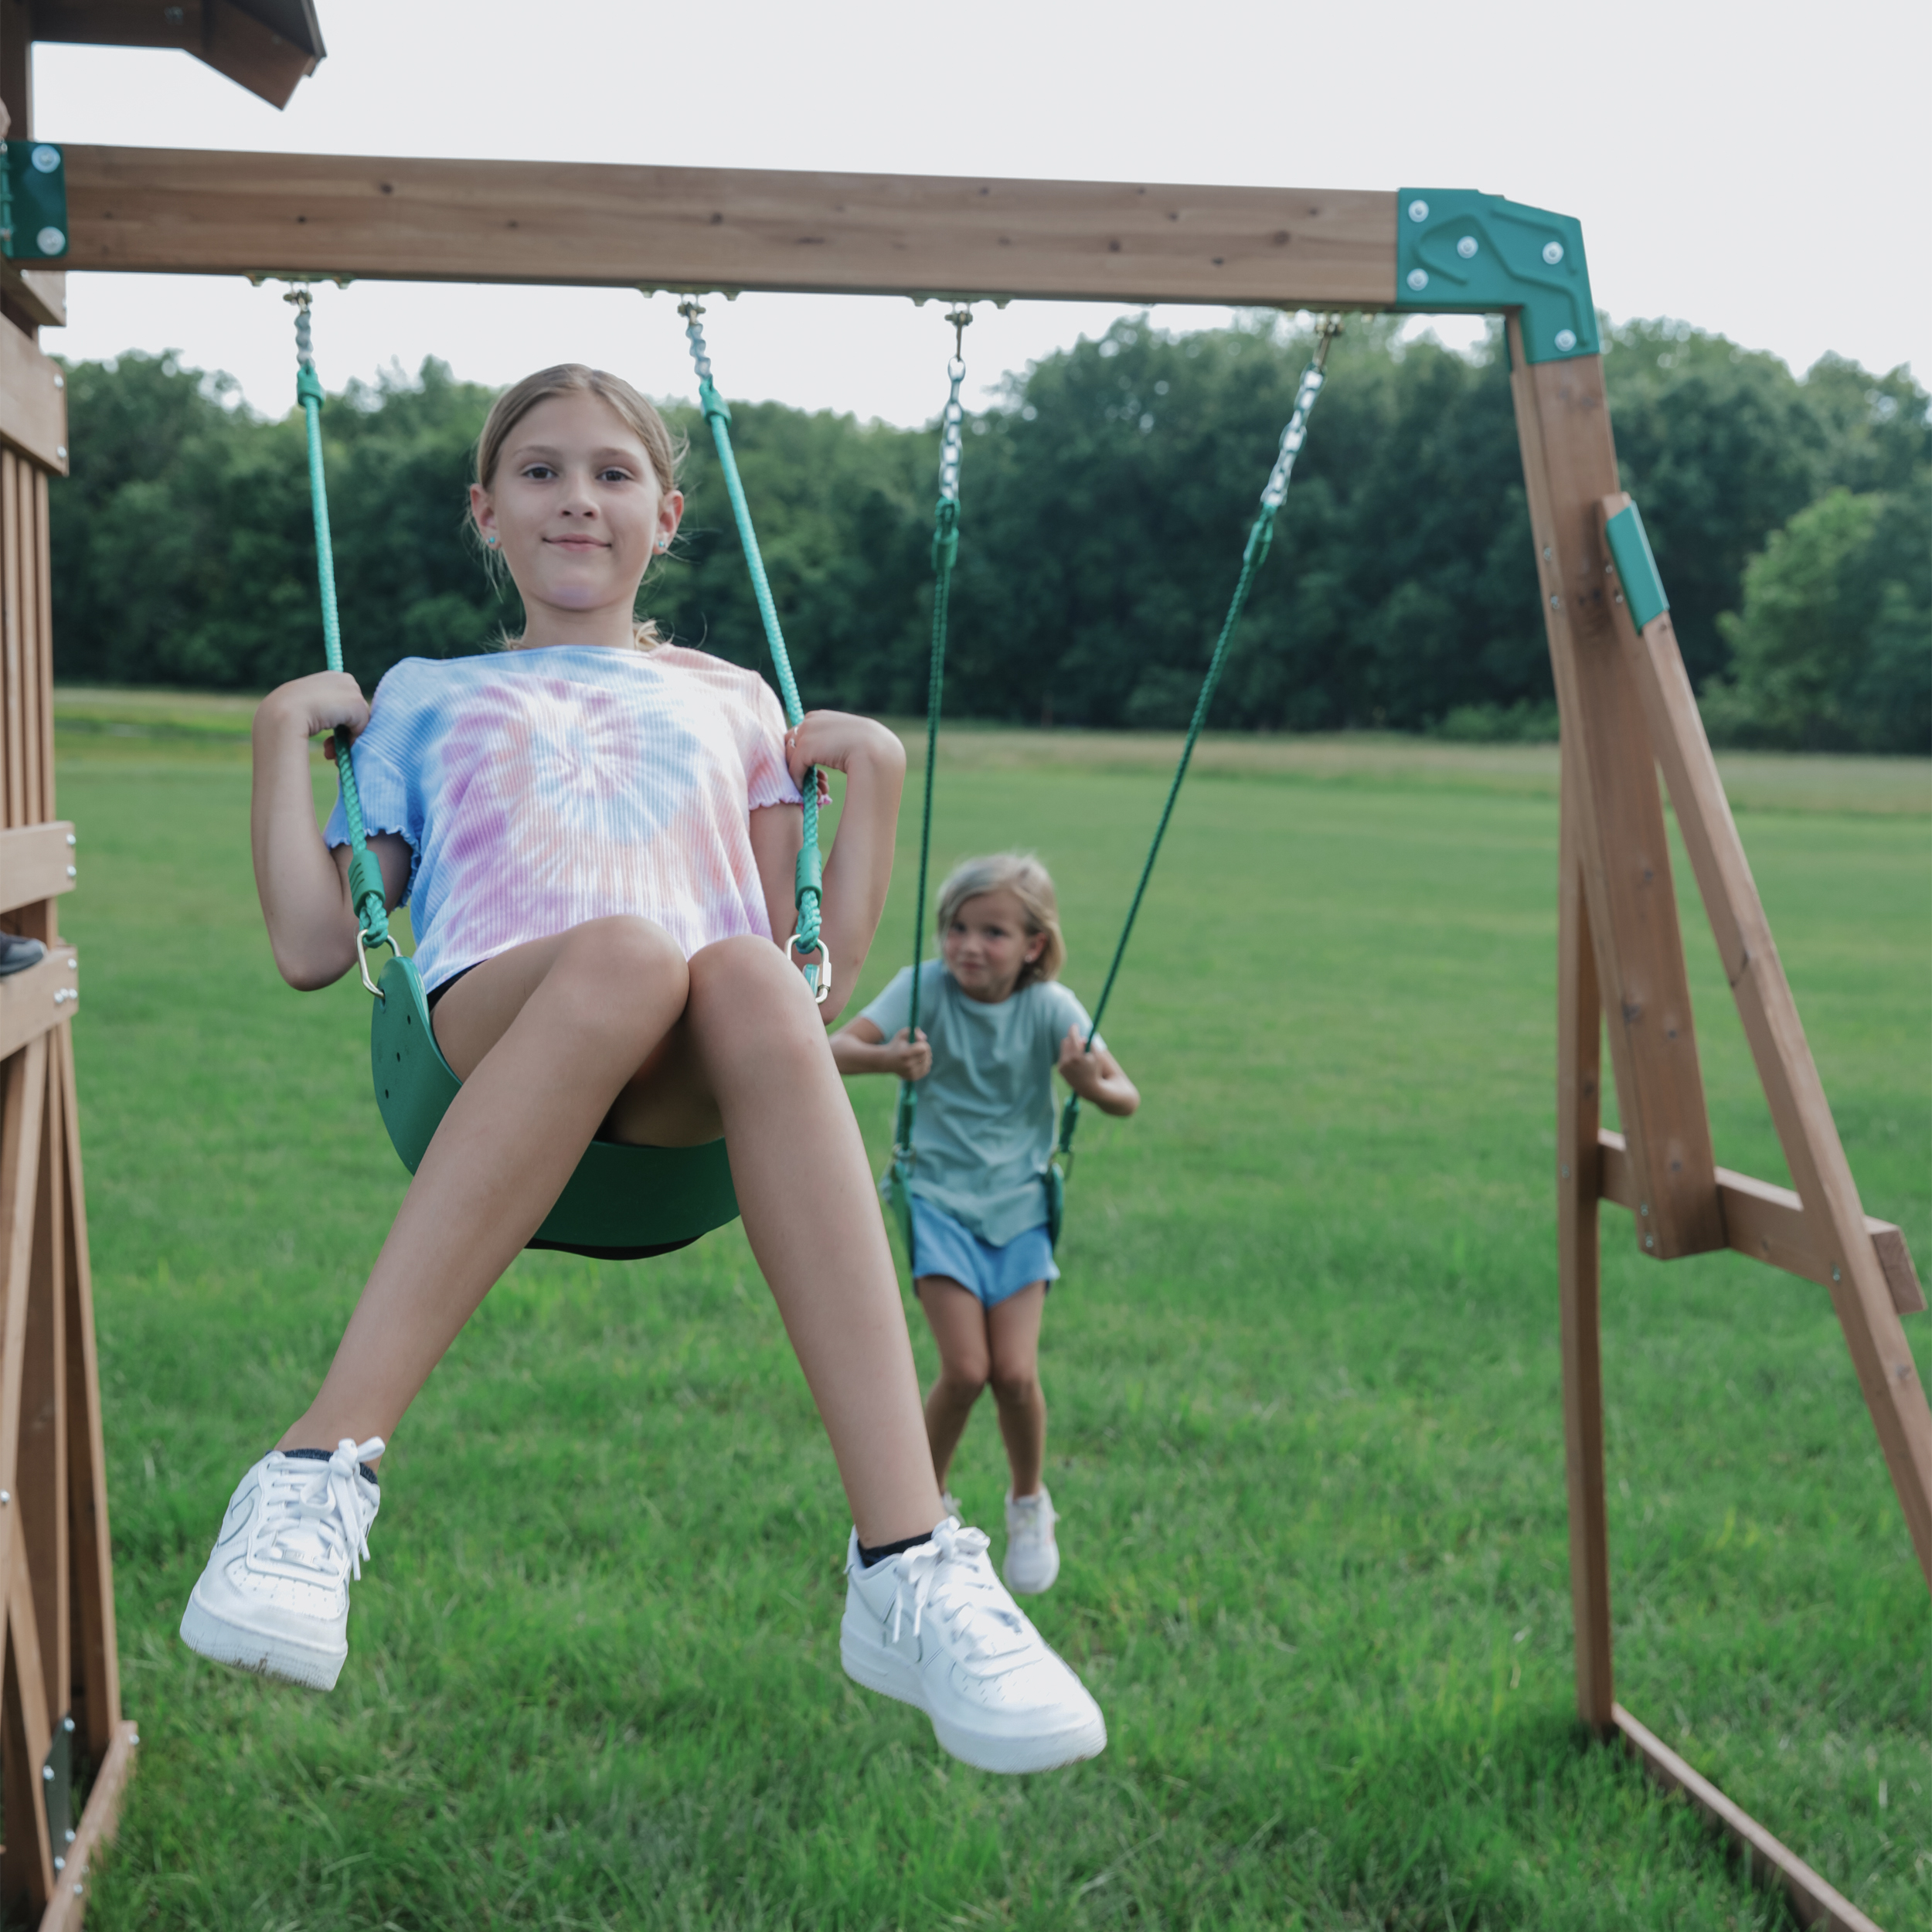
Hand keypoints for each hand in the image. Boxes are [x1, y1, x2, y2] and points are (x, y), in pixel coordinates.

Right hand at [258, 672, 368, 757]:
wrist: (284, 713)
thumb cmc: (288, 714)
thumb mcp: (306, 709)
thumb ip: (324, 714)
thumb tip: (340, 730)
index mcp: (331, 678)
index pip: (345, 704)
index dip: (338, 722)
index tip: (327, 738)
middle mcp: (344, 679)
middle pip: (355, 713)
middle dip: (344, 733)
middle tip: (328, 750)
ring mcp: (351, 690)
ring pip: (359, 721)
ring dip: (346, 741)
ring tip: (330, 753)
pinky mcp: (356, 702)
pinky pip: (362, 727)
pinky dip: (351, 740)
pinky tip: (333, 748)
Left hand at [784, 710, 903, 786]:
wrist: (877, 752)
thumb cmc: (871, 750)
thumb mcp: (849, 740)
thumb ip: (834, 742)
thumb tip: (826, 752)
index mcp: (820, 717)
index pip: (799, 735)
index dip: (802, 755)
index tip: (814, 773)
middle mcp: (810, 720)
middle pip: (790, 744)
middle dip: (796, 764)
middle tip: (812, 782)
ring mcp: (806, 732)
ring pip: (790, 757)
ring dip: (798, 776)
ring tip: (815, 790)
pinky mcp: (805, 748)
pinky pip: (793, 769)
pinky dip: (799, 783)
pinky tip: (812, 793)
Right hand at [886, 1027, 931, 1079]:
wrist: (886, 1061)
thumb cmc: (896, 1045)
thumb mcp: (903, 1034)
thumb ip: (915, 1032)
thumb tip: (924, 1038)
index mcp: (905, 1054)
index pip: (924, 1048)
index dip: (923, 1043)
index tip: (918, 1042)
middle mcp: (908, 1065)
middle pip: (927, 1055)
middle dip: (925, 1050)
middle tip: (918, 1048)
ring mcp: (910, 1073)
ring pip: (928, 1062)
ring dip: (926, 1057)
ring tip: (918, 1054)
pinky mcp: (913, 1078)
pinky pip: (926, 1069)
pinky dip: (925, 1064)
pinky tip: (918, 1061)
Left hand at [1057, 1023, 1106, 1100]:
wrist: (1089, 1088)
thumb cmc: (1096, 1070)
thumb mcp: (1097, 1056)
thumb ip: (1090, 1044)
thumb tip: (1081, 1038)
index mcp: (1077, 1056)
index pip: (1072, 1037)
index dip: (1074, 1029)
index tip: (1075, 1025)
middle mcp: (1067, 1061)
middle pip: (1066, 1041)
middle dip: (1071, 1038)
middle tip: (1078, 1039)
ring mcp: (1062, 1065)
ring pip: (1064, 1049)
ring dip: (1071, 1048)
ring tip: (1080, 1056)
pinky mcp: (1060, 1069)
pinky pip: (1063, 1057)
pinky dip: (1068, 1056)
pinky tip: (1076, 1064)